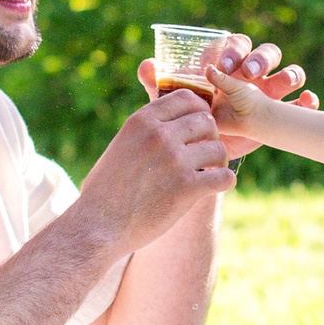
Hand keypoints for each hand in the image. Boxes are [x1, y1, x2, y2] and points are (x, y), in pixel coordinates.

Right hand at [78, 86, 234, 252]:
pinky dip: (224, 182)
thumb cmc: (105, 191)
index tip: (197, 129)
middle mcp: (159, 135)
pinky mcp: (186, 188)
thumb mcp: (120, 146)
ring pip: (219, 149)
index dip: (198, 112)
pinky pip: (225, 177)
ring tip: (210, 173)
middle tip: (204, 155)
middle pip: (207, 122)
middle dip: (209, 137)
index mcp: (141, 121)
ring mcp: (175, 160)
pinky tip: (215, 187)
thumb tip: (163, 122)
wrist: (98, 226)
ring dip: (218, 162)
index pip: (186, 98)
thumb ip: (143, 131)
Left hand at [135, 33, 315, 157]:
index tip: (226, 64)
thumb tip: (146, 65)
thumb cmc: (189, 118)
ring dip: (287, 74)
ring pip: (290, 73)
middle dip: (260, 60)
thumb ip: (157, 84)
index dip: (235, 50)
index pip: (237, 45)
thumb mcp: (173, 103)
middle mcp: (253, 74)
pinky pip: (302, 102)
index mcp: (228, 64)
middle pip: (267, 53)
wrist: (205, 152)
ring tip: (280, 85)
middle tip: (248, 74)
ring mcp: (271, 92)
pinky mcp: (282, 113)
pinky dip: (307, 100)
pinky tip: (307, 101)